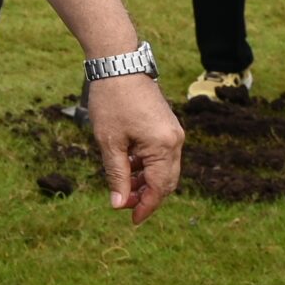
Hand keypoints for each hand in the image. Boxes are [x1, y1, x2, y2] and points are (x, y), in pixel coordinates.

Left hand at [87, 73, 183, 221]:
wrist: (118, 64)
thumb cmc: (112, 101)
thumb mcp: (109, 142)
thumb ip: (117, 175)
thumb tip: (118, 204)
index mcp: (164, 146)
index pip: (159, 188)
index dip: (145, 207)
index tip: (131, 220)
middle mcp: (175, 141)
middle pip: (165, 182)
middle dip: (145, 196)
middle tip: (122, 204)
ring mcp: (173, 132)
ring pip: (163, 169)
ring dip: (144, 181)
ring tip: (121, 186)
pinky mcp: (166, 126)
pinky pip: (160, 155)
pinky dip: (145, 165)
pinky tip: (127, 166)